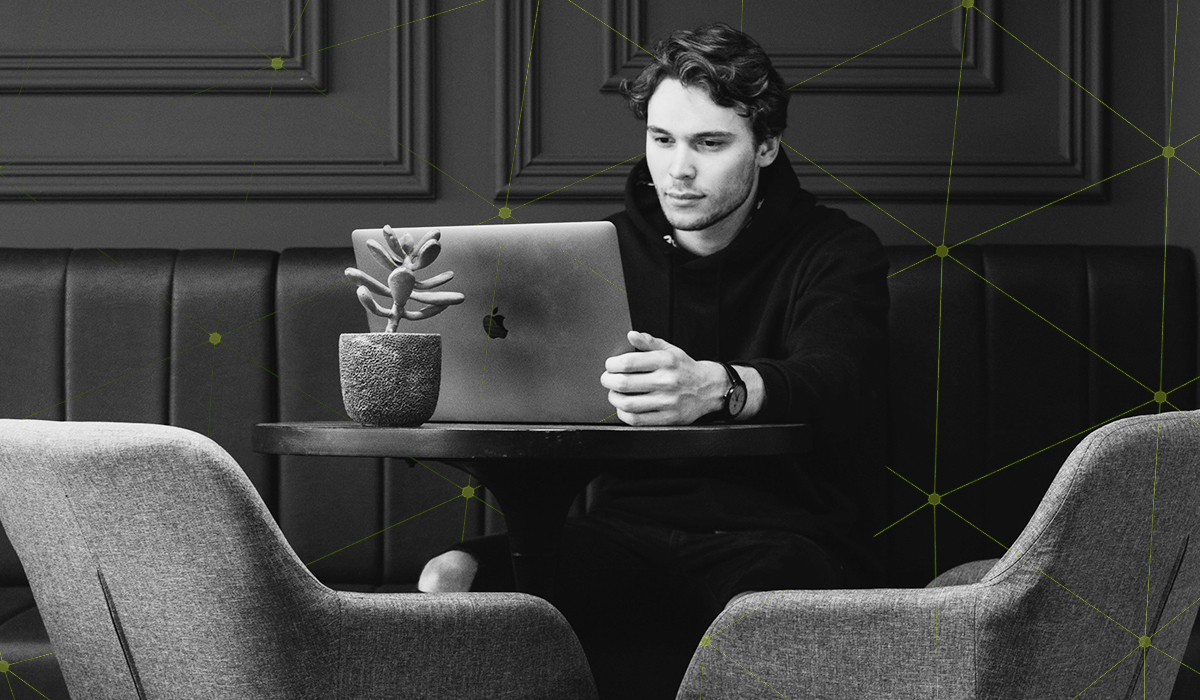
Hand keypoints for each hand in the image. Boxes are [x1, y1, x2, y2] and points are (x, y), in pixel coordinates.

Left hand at [600, 330, 723, 425]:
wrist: (709, 389)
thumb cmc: (685, 369)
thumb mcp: (670, 350)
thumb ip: (649, 342)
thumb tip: (631, 335)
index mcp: (665, 361)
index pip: (629, 362)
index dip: (612, 364)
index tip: (610, 365)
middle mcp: (666, 381)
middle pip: (624, 383)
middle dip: (608, 381)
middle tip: (607, 379)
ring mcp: (667, 402)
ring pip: (628, 403)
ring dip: (614, 398)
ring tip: (615, 393)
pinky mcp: (668, 418)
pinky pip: (637, 420)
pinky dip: (624, 413)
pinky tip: (624, 407)